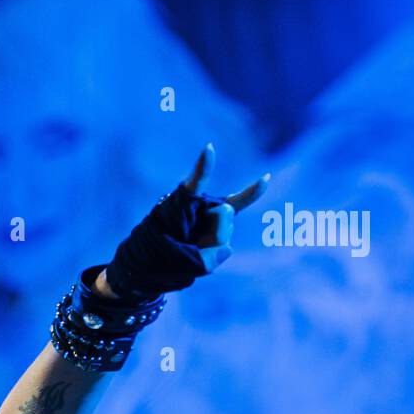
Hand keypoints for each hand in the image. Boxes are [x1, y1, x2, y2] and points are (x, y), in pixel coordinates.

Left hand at [96, 143, 269, 299]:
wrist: (147, 266)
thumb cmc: (158, 261)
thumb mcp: (179, 265)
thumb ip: (207, 259)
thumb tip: (228, 248)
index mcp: (177, 207)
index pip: (193, 185)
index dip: (202, 168)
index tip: (209, 147)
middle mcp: (193, 204)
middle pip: (224, 218)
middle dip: (214, 237)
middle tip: (188, 245)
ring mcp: (206, 210)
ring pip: (226, 231)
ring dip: (212, 245)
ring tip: (191, 247)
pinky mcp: (215, 219)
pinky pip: (237, 204)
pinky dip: (251, 193)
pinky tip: (265, 178)